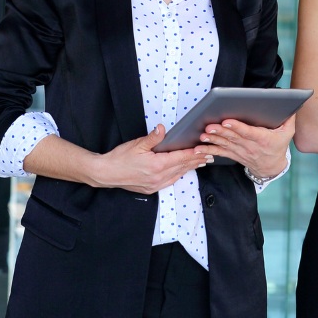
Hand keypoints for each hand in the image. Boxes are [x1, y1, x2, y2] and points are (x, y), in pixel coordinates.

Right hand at [93, 125, 212, 193]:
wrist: (107, 174)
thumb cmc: (120, 158)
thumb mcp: (136, 144)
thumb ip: (152, 138)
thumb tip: (162, 129)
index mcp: (156, 165)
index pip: (180, 158)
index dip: (193, 153)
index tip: (204, 149)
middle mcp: (158, 177)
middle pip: (182, 167)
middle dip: (196, 160)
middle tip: (210, 155)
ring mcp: (156, 184)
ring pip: (178, 175)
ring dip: (190, 168)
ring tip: (201, 162)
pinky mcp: (152, 188)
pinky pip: (170, 181)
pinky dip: (179, 175)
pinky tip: (183, 171)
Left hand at [198, 115, 293, 180]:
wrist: (272, 167)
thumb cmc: (279, 145)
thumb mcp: (288, 132)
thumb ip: (289, 117)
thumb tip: (290, 101)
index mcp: (263, 139)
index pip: (248, 133)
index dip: (237, 127)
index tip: (227, 121)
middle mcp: (250, 147)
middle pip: (234, 138)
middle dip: (221, 131)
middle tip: (210, 125)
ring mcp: (241, 152)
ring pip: (225, 145)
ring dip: (213, 140)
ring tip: (203, 135)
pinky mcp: (234, 155)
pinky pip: (220, 153)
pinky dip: (209, 150)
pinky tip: (199, 148)